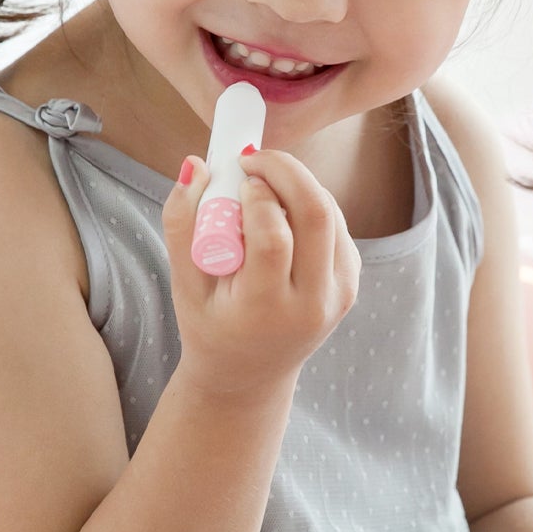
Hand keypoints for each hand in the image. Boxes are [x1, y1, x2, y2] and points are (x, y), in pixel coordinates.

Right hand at [162, 147, 361, 396]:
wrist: (250, 372)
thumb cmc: (211, 326)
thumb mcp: (183, 284)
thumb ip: (181, 224)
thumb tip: (195, 165)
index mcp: (267, 311)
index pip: (274, 239)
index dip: (257, 196)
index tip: (235, 178)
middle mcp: (313, 304)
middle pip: (316, 215)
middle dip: (286, 170)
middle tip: (254, 159)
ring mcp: (339, 294)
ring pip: (331, 213)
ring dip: (297, 184)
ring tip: (262, 186)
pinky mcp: (350, 280)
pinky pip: (336, 224)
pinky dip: (309, 203)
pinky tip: (281, 210)